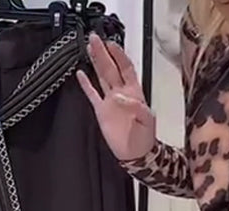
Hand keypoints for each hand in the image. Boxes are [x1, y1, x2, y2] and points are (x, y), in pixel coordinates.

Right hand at [77, 34, 156, 161]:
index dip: (119, 55)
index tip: (112, 44)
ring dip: (96, 62)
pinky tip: (81, 74)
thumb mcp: (148, 121)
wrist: (137, 154)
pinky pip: (92, 95)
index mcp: (134, 92)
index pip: (126, 68)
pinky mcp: (101, 112)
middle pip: (111, 68)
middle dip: (103, 52)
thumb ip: (138, 108)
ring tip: (88, 48)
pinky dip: (86, 85)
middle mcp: (121, 93)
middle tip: (95, 38)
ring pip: (101, 77)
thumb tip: (121, 98)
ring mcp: (110, 101)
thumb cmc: (145, 138)